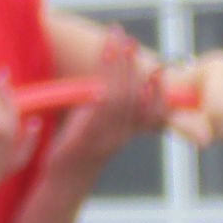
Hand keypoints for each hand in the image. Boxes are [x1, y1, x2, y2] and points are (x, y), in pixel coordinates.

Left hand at [41, 27, 148, 179]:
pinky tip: (98, 83)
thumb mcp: (100, 128)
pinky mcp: (83, 142)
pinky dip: (100, 97)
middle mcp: (120, 135)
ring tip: (110, 44)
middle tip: (126, 38)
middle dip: (130, 64)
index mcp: (127, 131)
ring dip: (114, 68)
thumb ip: (109, 108)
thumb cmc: (80, 150)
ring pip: (117, 100)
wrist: (63, 184)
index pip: (154, 111)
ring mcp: (103, 139)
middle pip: (133, 96)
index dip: (159, 90)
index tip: (158, 67)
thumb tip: (108, 80)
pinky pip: (95, 116)